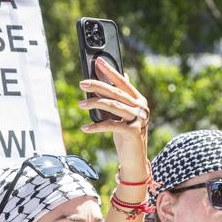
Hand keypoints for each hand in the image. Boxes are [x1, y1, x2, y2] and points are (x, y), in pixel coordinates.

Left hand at [78, 57, 149, 182]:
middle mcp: (141, 107)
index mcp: (138, 100)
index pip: (122, 82)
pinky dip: (96, 126)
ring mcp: (138, 119)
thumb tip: (119, 76)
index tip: (98, 62)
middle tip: (82, 83)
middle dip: (97, 86)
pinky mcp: (133, 131)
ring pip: (113, 106)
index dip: (110, 71)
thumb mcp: (122, 115)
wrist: (134, 159)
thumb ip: (119, 98)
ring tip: (80, 104)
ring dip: (94, 104)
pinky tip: (85, 127)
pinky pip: (111, 125)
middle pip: (116, 92)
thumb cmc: (126, 136)